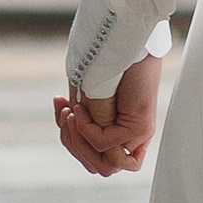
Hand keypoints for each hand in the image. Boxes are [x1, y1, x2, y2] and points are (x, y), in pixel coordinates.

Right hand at [53, 50, 161, 180]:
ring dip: (78, 140)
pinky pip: (106, 145)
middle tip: (65, 113)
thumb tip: (75, 137)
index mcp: (120, 130)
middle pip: (99, 167)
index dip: (71, 139)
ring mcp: (138, 133)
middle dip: (72, 143)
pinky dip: (87, 132)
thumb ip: (84, 121)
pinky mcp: (141, 126)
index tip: (62, 108)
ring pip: (104, 165)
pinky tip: (83, 110)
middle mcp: (131, 136)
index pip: (94, 157)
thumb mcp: (87, 95)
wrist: (124, 35)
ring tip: (72, 112)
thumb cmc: (107, 58)